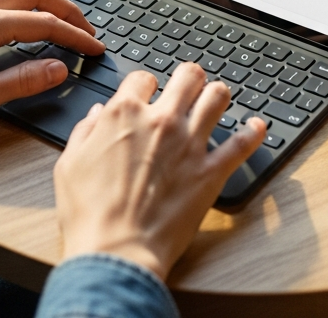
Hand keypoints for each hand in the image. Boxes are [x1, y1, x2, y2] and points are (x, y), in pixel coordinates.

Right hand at [54, 63, 266, 280]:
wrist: (115, 252)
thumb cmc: (89, 215)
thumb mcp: (70, 165)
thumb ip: (85, 131)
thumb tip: (98, 114)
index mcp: (124, 114)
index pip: (142, 77)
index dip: (145, 84)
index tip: (148, 92)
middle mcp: (160, 120)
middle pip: (187, 76)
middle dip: (189, 77)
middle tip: (189, 85)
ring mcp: (189, 143)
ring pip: (217, 98)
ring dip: (218, 94)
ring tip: (218, 98)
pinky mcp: (210, 171)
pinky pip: (240, 144)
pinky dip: (252, 133)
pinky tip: (257, 126)